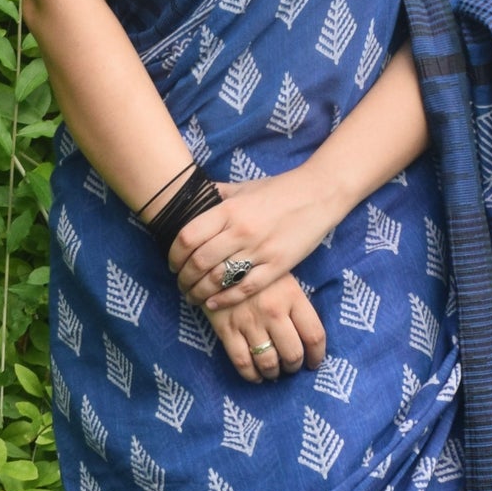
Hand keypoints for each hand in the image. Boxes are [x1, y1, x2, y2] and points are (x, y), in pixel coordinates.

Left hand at [167, 172, 338, 313]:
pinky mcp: (278, 265)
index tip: (173, 264)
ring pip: (218, 278)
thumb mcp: (243, 188)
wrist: (318, 194)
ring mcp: (260, 250)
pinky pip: (245, 288)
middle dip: (184, 278)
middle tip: (181, 284)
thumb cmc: (278, 190)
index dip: (174, 255)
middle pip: (199, 262)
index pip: (187, 237)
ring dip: (200, 292)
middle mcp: (240, 231)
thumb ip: (216, 195)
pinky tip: (214, 303)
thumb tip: (191, 197)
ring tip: (194, 296)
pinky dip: (225, 299)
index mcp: (228, 210)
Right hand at [194, 271, 326, 384]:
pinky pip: (242, 362)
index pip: (314, 335)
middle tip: (291, 367)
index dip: (317, 356)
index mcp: (292, 296)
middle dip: (294, 366)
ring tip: (274, 372)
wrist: (216, 256)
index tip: (314, 363)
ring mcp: (249, 321)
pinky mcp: (226, 329)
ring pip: (268, 362)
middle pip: (292, 353)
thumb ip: (295, 304)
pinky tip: (256, 376)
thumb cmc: (255, 268)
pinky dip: (251, 375)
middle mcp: (273, 311)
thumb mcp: (283, 277)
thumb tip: (306, 337)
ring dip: (274, 373)